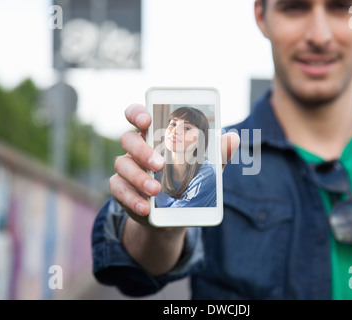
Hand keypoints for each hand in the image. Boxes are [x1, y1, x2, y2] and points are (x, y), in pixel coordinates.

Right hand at [110, 104, 239, 225]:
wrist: (174, 213)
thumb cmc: (188, 180)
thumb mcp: (206, 168)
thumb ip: (217, 153)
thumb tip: (233, 137)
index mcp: (154, 136)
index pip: (138, 115)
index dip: (138, 113)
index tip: (147, 119)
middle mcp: (136, 149)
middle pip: (128, 138)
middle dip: (142, 149)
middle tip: (160, 164)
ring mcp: (127, 169)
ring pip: (122, 164)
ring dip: (139, 177)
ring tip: (156, 190)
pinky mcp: (122, 190)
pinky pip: (118, 190)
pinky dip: (132, 199)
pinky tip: (145, 207)